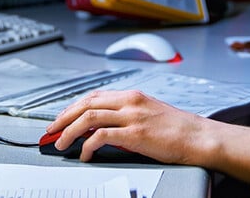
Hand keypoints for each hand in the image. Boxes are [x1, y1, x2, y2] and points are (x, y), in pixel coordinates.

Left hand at [44, 89, 210, 163]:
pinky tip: (85, 154)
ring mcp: (132, 116)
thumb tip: (105, 127)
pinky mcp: (135, 134)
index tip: (62, 118)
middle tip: (52, 130)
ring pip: (89, 117)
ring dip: (70, 131)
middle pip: (86, 104)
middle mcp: (130, 101)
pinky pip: (102, 136)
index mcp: (133, 95)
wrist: (198, 137)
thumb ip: (128, 115)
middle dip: (64, 117)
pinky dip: (88, 145)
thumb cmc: (177, 129)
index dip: (74, 106)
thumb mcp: (150, 113)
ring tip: (61, 143)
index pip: (94, 96)